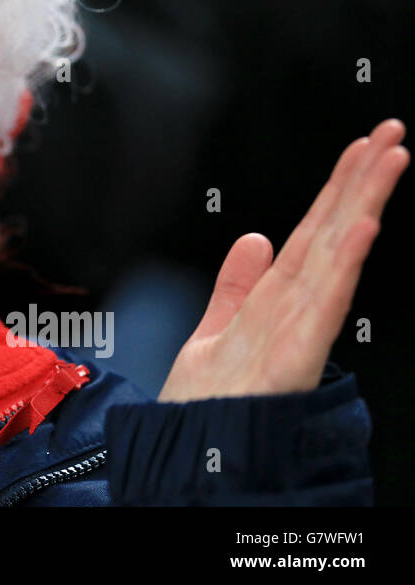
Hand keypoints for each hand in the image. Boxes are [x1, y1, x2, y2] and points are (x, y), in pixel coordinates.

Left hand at [157, 118, 407, 402]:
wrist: (192, 452)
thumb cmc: (208, 402)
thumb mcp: (213, 329)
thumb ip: (235, 285)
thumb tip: (253, 239)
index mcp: (275, 298)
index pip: (313, 230)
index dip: (337, 187)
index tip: (359, 147)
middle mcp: (292, 307)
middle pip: (333, 231)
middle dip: (362, 181)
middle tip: (391, 132)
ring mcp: (299, 328)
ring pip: (337, 255)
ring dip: (364, 204)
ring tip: (391, 158)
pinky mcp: (295, 353)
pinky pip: (323, 302)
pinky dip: (343, 263)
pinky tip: (361, 227)